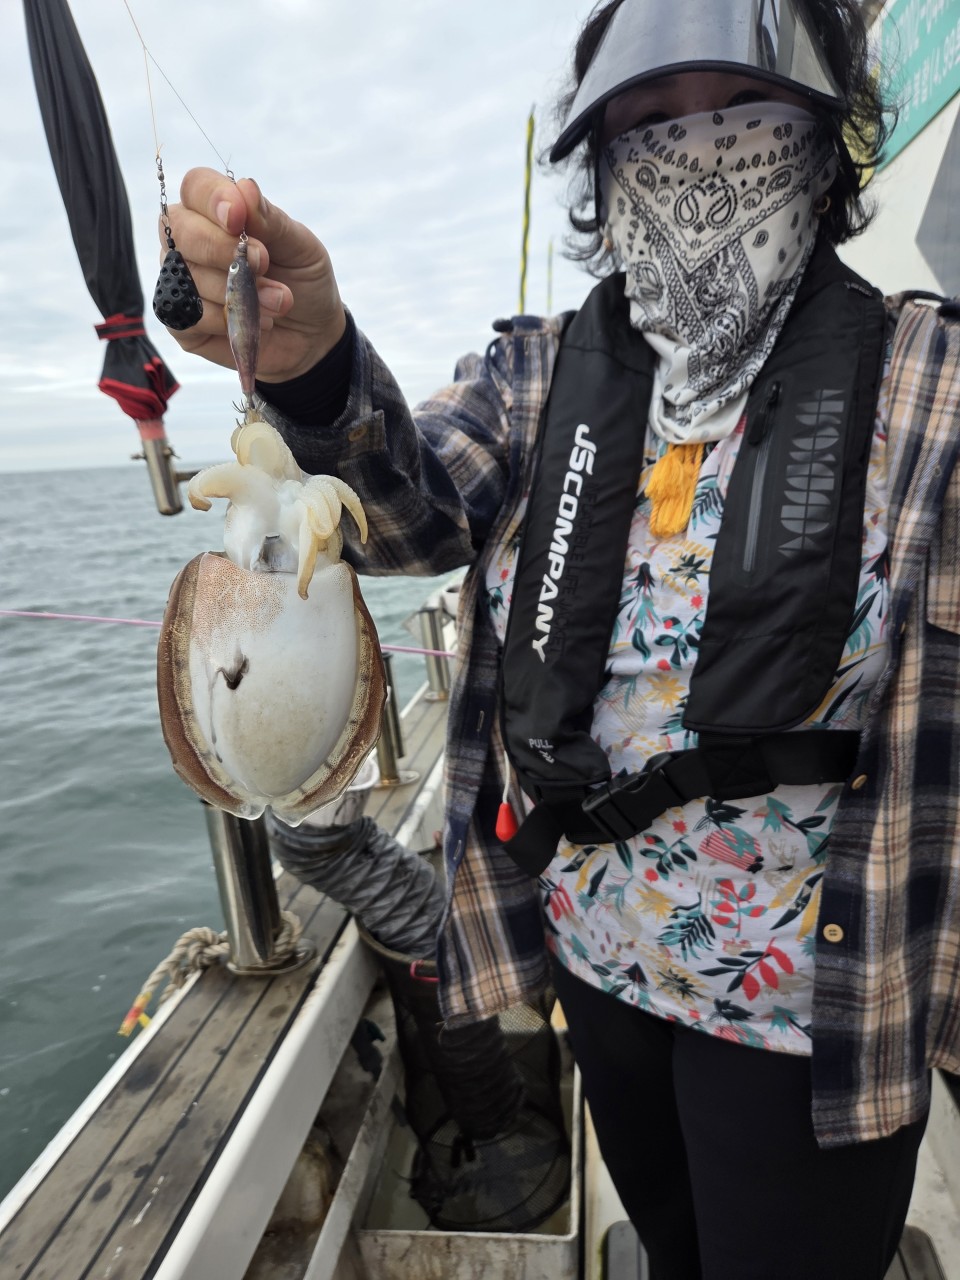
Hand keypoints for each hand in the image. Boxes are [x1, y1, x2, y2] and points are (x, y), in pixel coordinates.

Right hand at [160, 168, 346, 382]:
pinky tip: (254, 322)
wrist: (312, 334)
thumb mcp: (301, 247)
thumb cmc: (303, 281)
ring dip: (236, 292)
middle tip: (263, 263)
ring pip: (187, 276)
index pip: (196, 187)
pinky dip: (224, 320)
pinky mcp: (182, 322)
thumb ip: (271, 220)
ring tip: (276, 303)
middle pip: (180, 229)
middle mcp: (190, 243)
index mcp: (216, 212)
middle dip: (221, 248)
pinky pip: (187, 317)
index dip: (212, 198)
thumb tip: (245, 188)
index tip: (239, 218)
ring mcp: (181, 281)